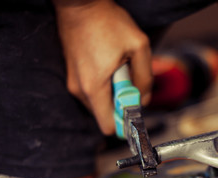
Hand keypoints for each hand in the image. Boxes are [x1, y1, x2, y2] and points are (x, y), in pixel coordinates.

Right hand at [53, 0, 151, 134]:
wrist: (80, 4)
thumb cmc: (108, 22)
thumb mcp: (138, 47)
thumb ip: (145, 78)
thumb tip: (145, 99)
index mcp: (94, 87)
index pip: (107, 126)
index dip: (125, 124)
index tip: (135, 112)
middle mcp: (79, 90)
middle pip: (104, 115)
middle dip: (120, 104)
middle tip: (129, 80)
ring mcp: (73, 82)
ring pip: (98, 102)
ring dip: (112, 93)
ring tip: (118, 67)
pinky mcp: (72, 74)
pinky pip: (91, 90)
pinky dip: (104, 84)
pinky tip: (109, 63)